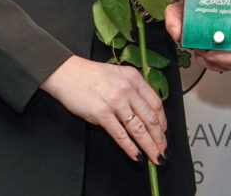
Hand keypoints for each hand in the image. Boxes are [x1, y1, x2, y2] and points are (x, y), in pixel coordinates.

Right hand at [40, 55, 166, 162]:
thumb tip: (143, 113)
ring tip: (155, 156)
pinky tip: (137, 155)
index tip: (165, 132)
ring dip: (149, 146)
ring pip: (139, 129)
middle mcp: (128, 89)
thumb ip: (132, 91)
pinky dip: (131, 148)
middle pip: (151, 118)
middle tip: (164, 150)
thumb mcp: (118, 75)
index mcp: (134, 78)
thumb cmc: (89, 75)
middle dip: (160, 138)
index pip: (156, 103)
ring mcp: (116, 102)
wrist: (66, 73)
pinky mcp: (102, 114)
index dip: (163, 121)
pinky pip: (121, 135)